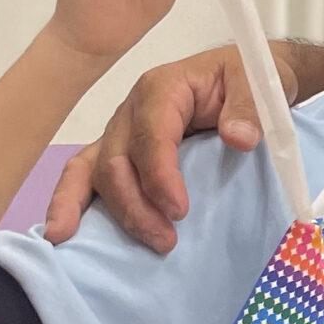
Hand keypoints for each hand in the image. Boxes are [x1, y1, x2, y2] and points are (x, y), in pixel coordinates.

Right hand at [43, 36, 296, 251]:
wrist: (250, 82)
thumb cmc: (251, 80)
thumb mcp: (260, 82)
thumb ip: (249, 107)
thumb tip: (238, 138)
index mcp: (162, 88)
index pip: (150, 135)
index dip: (159, 176)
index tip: (180, 211)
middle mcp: (132, 111)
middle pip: (117, 160)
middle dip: (135, 205)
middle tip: (166, 240)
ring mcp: (122, 132)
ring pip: (93, 171)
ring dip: (107, 211)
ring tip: (118, 243)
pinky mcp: (122, 152)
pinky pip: (87, 174)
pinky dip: (71, 200)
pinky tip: (63, 232)